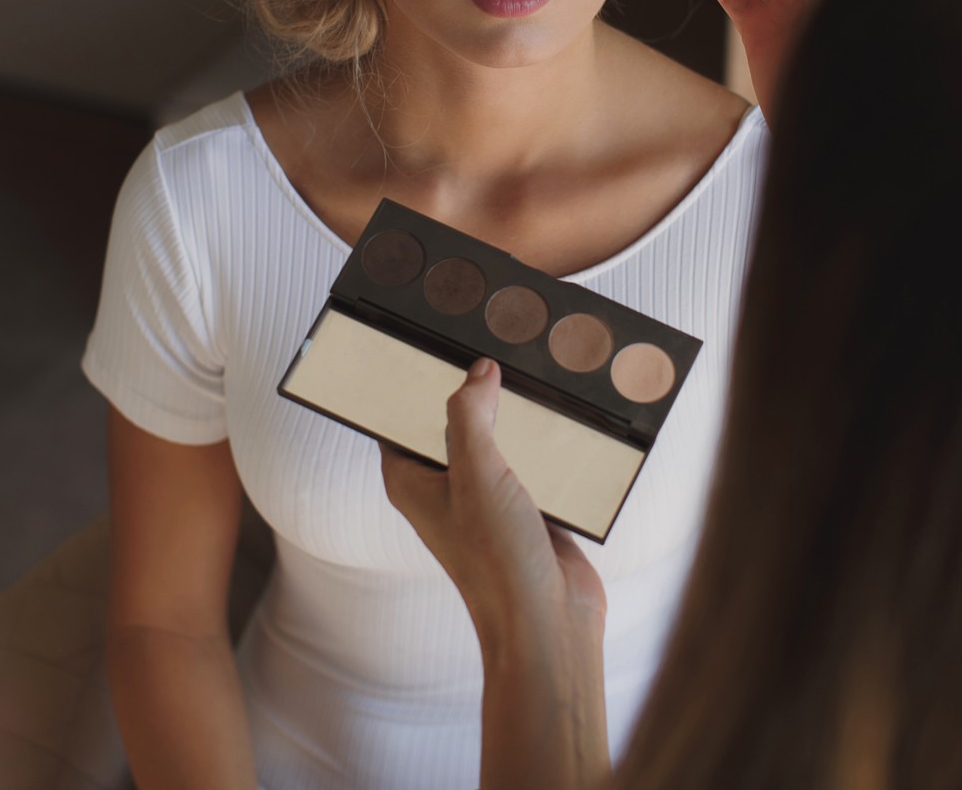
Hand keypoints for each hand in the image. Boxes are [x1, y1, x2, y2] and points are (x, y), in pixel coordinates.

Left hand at [382, 359, 611, 789]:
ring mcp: (487, 496)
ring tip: (532, 367)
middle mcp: (445, 486)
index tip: (426, 336)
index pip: (398, 415)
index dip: (411, 378)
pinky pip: (533, 456)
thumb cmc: (496, 563)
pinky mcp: (527, 505)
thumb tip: (478, 372)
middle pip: (453, 419)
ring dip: (515, 411)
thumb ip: (470, 417)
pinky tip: (563, 410)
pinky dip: (546, 437)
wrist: (549, 624)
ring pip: (498, 435)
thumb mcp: (475, 475)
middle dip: (473, 386)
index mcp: (411, 480)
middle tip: (490, 341)